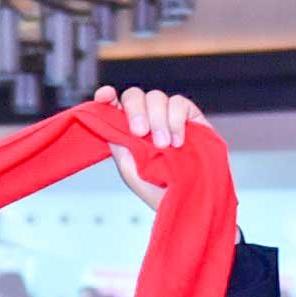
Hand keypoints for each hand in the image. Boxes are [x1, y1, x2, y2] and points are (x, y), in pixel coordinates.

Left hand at [93, 84, 203, 210]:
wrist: (188, 200)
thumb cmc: (158, 189)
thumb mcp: (130, 168)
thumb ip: (118, 141)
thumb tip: (111, 117)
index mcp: (126, 131)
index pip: (113, 105)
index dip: (106, 96)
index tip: (105, 97)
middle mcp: (146, 119)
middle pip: (134, 96)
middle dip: (135, 111)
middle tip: (140, 133)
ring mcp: (167, 116)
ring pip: (156, 97)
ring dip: (158, 120)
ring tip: (165, 145)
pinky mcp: (190, 116)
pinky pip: (179, 103)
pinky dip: (176, 120)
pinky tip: (178, 141)